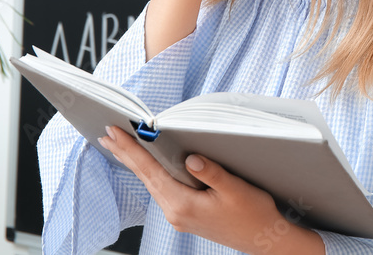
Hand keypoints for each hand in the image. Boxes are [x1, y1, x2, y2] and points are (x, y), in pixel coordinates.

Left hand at [98, 126, 322, 253]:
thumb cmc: (253, 215)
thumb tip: (190, 157)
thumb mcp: (235, 189)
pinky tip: (148, 166)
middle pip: (145, 177)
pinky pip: (162, 188)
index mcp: (182, 205)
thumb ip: (211, 172)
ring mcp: (179, 215)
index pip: (150, 170)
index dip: (131, 149)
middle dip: (125, 154)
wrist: (264, 239)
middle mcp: (175, 212)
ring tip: (121, 146)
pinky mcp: (186, 214)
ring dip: (136, 163)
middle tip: (108, 133)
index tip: (115, 132)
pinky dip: (151, 173)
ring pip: (151, 182)